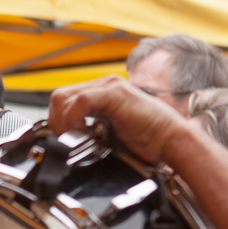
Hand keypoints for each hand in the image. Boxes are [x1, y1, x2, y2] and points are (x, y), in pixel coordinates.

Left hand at [48, 75, 188, 164]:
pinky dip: (74, 120)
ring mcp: (109, 86)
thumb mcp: (108, 136)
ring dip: (64, 122)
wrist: (171, 141)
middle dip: (56, 122)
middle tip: (68, 142)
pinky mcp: (115, 93)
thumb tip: (65, 141)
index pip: (63, 101)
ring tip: (77, 140)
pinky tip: (86, 135)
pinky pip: (80, 101)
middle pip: (58, 97)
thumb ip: (89, 132)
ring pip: (64, 98)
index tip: (65, 141)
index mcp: (102, 94)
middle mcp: (104, 86)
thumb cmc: (146, 143)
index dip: (58, 122)